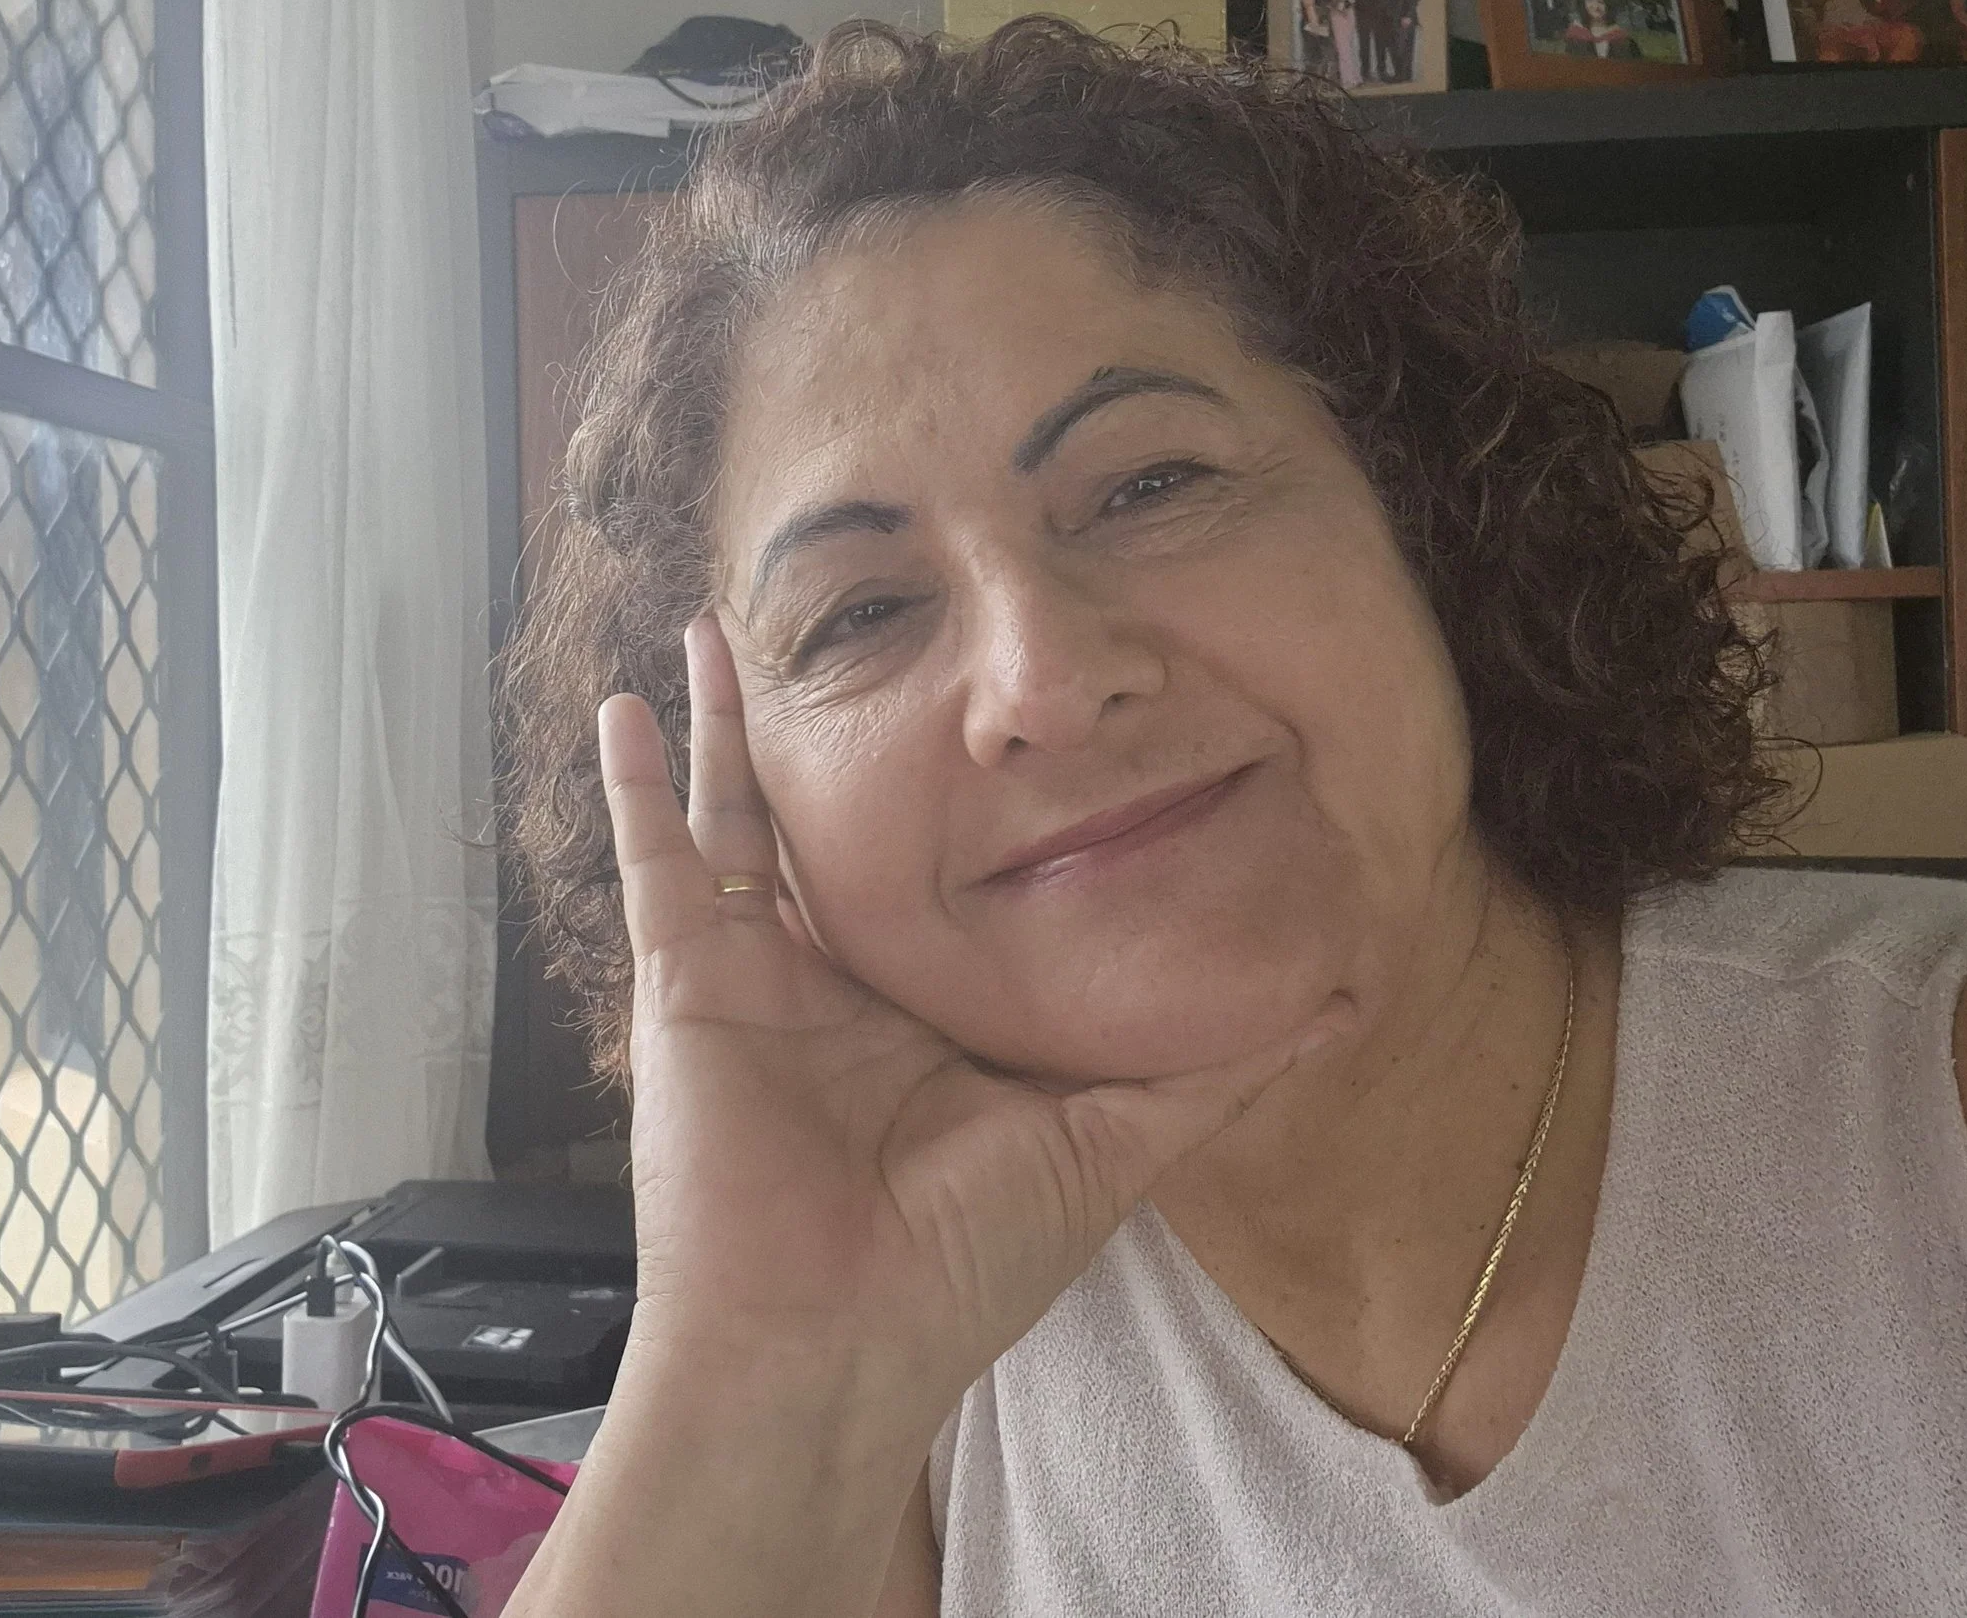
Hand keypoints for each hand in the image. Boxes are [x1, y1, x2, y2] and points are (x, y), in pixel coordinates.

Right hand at [599, 617, 1329, 1419]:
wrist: (833, 1342)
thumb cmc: (961, 1264)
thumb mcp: (1113, 1144)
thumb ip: (1217, 1066)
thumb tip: (1342, 1001)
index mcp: (927, 1007)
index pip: (947, 875)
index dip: (968, 797)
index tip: (1007, 713)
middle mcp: (841, 978)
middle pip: (835, 822)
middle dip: (834, 734)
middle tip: (850, 632)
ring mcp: (757, 973)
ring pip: (739, 814)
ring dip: (726, 723)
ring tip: (720, 625)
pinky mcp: (688, 981)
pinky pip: (655, 858)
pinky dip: (635, 783)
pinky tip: (624, 703)